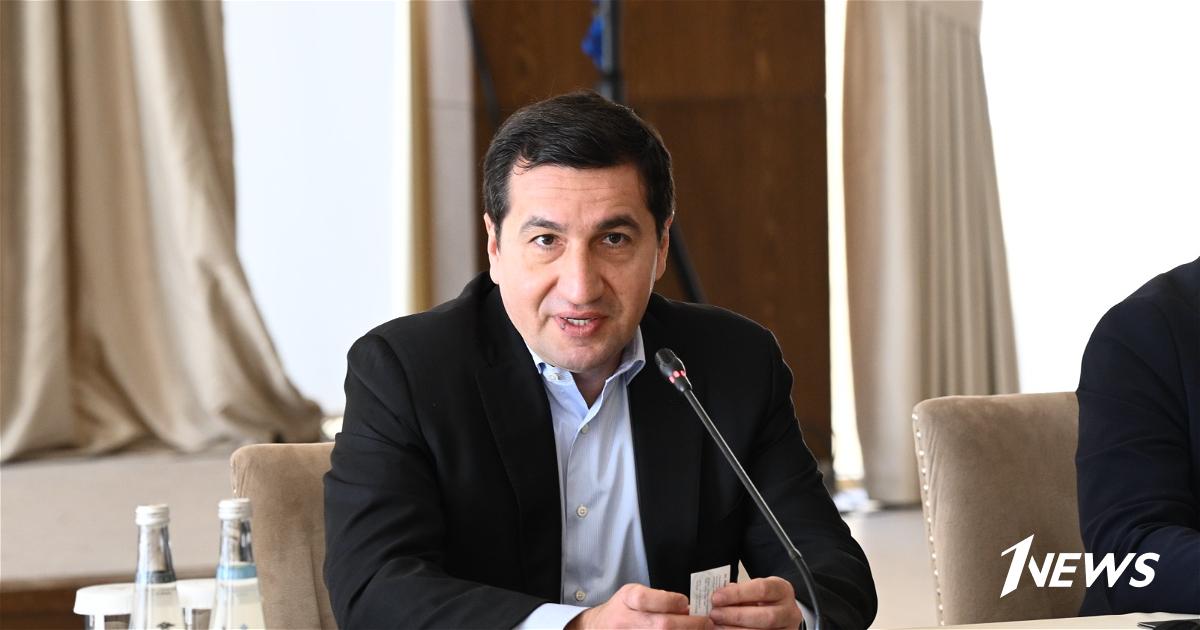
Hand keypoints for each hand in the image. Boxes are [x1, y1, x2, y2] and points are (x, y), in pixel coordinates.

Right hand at [567, 583, 713, 628]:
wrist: (600, 628)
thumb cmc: (623, 609)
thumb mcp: (633, 594)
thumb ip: (657, 598)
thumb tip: (686, 607)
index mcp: (627, 600)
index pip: (648, 599)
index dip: (670, 601)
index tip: (686, 603)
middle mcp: (626, 621)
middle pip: (662, 625)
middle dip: (690, 624)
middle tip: (706, 622)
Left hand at [708, 577, 803, 629]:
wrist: (778, 611)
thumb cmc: (761, 599)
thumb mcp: (753, 589)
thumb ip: (738, 592)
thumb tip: (718, 598)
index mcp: (782, 590)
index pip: (762, 589)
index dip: (738, 594)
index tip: (717, 597)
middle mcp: (790, 612)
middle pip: (766, 617)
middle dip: (737, 616)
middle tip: (715, 614)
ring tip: (717, 626)